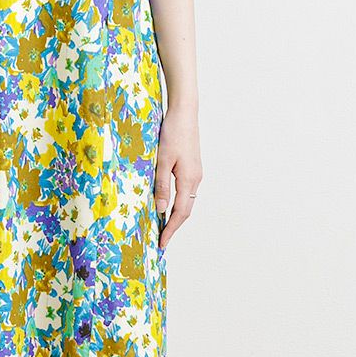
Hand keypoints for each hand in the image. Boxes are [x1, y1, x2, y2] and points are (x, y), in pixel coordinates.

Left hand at [154, 106, 201, 248]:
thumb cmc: (173, 133)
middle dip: (173, 227)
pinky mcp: (192, 167)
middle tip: (161, 240)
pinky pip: (185, 192)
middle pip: (185, 210)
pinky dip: (177, 203)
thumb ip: (161, 186)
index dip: (171, 230)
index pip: (180, 213)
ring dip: (175, 215)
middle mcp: (195, 179)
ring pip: (186, 201)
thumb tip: (159, 210)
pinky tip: (167, 205)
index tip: (162, 243)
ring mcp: (195, 173)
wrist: (184, 113)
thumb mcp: (162, 160)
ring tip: (162, 227)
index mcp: (189, 180)